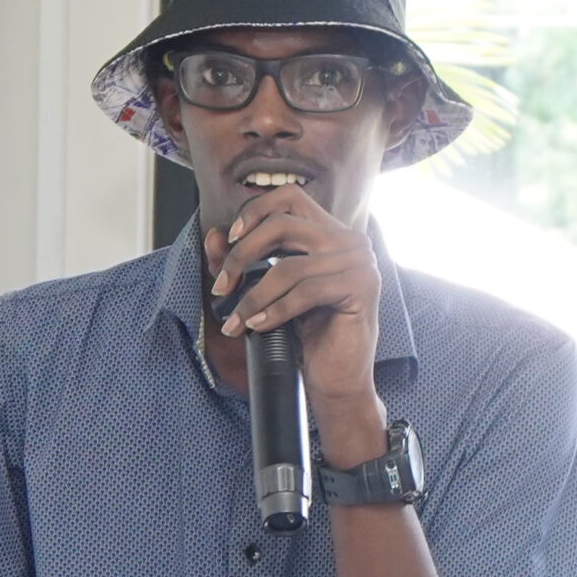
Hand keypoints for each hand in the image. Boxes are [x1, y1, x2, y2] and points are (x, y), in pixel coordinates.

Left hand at [206, 186, 384, 419]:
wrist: (336, 379)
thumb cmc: (306, 336)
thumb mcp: (267, 294)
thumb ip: (242, 263)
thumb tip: (213, 237)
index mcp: (329, 232)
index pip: (289, 197)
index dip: (255, 212)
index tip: (230, 239)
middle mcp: (349, 240)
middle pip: (283, 225)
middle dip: (242, 256)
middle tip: (222, 288)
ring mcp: (360, 262)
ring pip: (289, 267)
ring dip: (253, 296)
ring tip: (237, 321)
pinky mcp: (363, 288)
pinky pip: (306, 291)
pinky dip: (276, 310)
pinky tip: (260, 326)